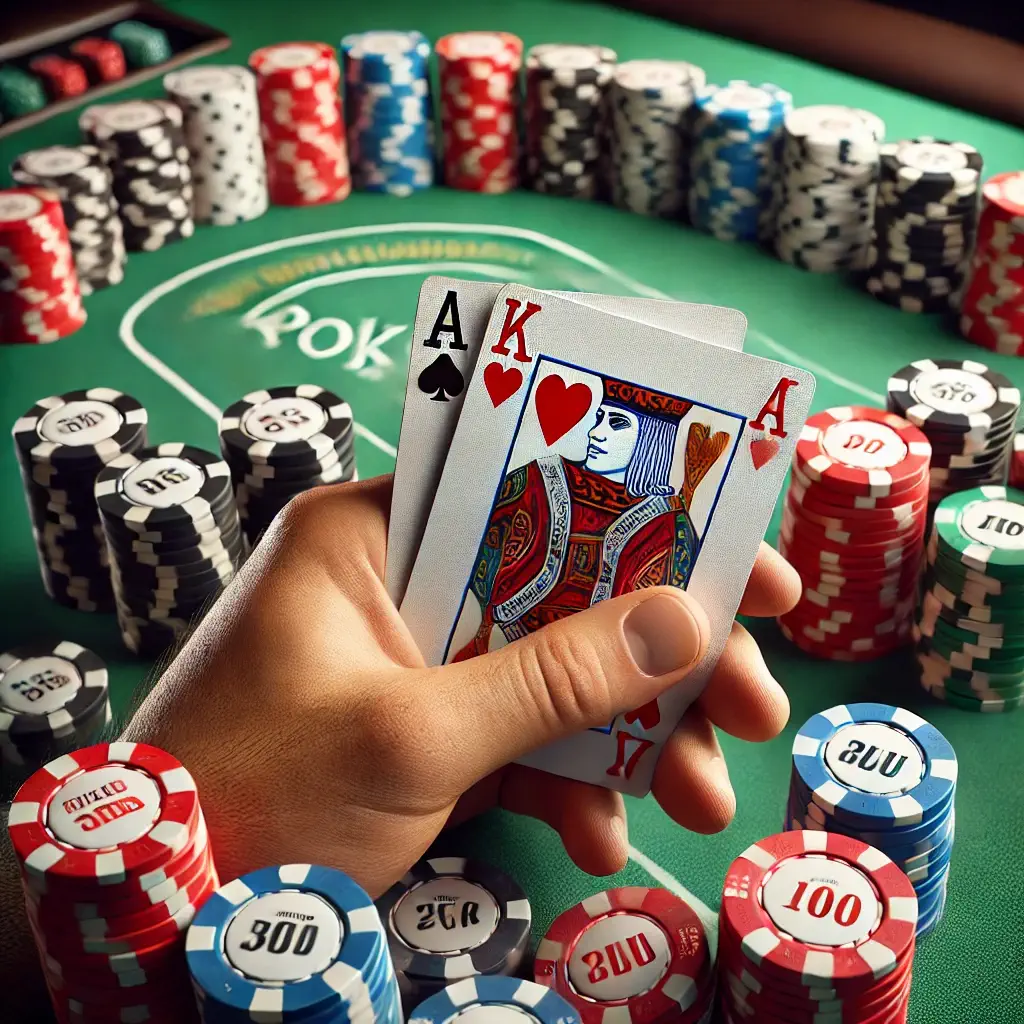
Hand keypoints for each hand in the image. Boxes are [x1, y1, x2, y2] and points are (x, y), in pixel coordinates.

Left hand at [123, 476, 797, 895]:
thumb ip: (551, 681)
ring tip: (704, 796)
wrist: (158, 913)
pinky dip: (564, 786)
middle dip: (660, 655)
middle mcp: (397, 583)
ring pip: (550, 673)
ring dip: (631, 736)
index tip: (748, 560)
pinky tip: (604, 837)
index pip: (533, 494)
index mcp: (372, 536)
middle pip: (561, 591)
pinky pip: (514, 738)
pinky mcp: (422, 732)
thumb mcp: (412, 736)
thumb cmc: (248, 798)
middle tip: (756, 701)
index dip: (648, 521)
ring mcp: (414, 661)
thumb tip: (687, 625)